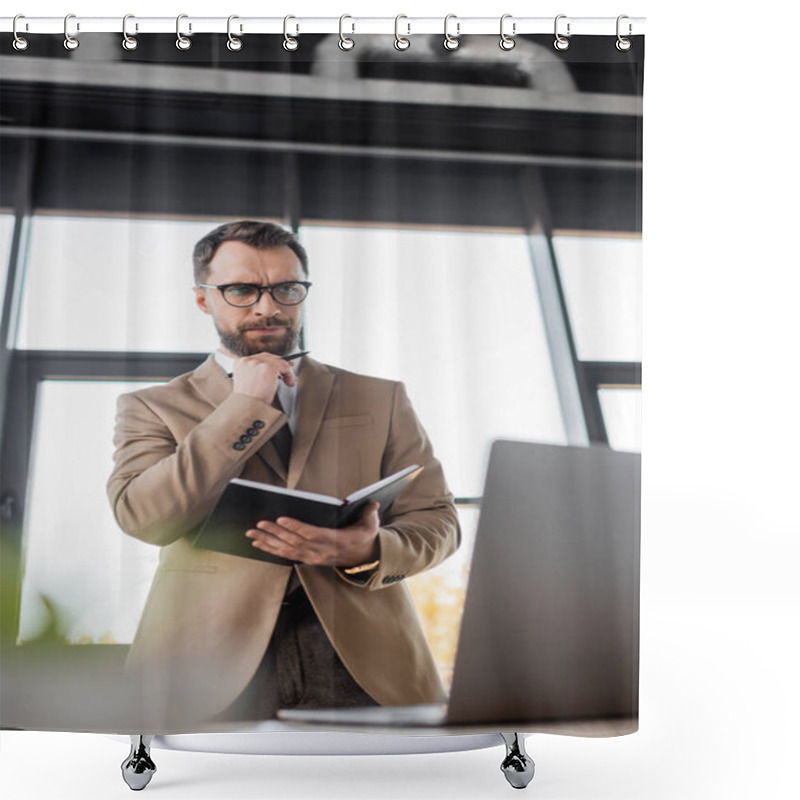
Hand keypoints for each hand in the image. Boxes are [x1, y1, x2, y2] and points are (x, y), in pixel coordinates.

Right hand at [231, 353, 296, 402]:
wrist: (247, 408)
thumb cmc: (248, 401)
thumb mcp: (249, 383)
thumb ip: (256, 373)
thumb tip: (273, 370)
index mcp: (240, 363)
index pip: (259, 357)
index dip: (271, 361)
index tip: (279, 365)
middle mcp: (248, 360)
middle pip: (269, 357)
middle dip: (280, 363)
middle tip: (289, 368)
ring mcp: (258, 363)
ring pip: (278, 361)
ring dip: (286, 371)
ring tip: (289, 381)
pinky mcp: (268, 368)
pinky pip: (284, 367)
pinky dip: (289, 375)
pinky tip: (289, 382)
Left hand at [245, 502, 379, 566]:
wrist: (362, 557)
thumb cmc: (363, 536)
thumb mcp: (370, 524)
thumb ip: (369, 513)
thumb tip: (373, 503)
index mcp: (336, 541)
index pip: (312, 534)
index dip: (295, 527)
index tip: (281, 519)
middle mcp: (322, 552)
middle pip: (294, 542)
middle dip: (275, 533)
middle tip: (259, 524)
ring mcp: (313, 558)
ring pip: (287, 550)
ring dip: (268, 542)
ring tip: (252, 533)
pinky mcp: (308, 560)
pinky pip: (286, 555)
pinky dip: (271, 549)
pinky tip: (258, 544)